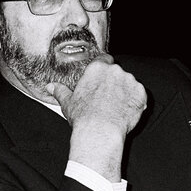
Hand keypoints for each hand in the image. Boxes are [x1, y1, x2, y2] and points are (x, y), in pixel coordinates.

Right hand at [46, 55, 146, 181]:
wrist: (101, 131)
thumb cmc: (83, 116)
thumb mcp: (68, 102)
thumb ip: (60, 91)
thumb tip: (50, 87)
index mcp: (98, 68)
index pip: (104, 59)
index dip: (104, 68)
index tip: (103, 79)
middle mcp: (115, 70)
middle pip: (117, 72)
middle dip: (115, 82)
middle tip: (108, 98)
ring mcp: (130, 81)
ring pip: (129, 83)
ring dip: (126, 92)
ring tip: (116, 108)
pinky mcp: (141, 93)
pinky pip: (140, 94)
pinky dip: (135, 102)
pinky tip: (125, 112)